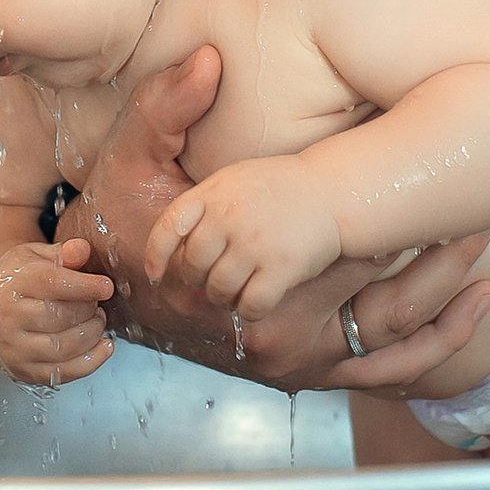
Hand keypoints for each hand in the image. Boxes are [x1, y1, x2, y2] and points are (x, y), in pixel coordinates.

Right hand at [0, 233, 113, 386]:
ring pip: (64, 347)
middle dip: (88, 310)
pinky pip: (64, 373)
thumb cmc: (21, 280)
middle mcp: (9, 318)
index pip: (52, 284)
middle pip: (60, 317)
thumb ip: (63, 252)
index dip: (85, 286)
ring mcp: (14, 347)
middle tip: (95, 303)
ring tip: (96, 320)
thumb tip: (81, 250)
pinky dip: (91, 361)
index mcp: (14, 284)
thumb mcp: (38, 256)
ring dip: (91, 334)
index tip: (106, 286)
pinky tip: (103, 345)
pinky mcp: (23, 370)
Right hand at [78, 50, 489, 391]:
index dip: (394, 205)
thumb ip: (166, 107)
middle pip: (386, 293)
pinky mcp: (311, 374)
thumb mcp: (128, 161)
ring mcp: (301, 360)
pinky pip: (388, 371)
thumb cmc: (120, 229)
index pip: (344, 241)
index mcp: (252, 280)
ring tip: (485, 248)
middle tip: (484, 207)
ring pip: (397, 335)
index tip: (436, 158)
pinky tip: (476, 303)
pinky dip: (437, 343)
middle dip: (438, 250)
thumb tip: (208, 60)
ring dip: (447, 294)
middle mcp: (283, 332)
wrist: (108, 297)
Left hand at [145, 158, 342, 312]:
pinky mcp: (281, 268)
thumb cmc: (281, 189)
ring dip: (224, 298)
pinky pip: (249, 306)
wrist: (333, 192)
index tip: (156, 275)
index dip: (156, 256)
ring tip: (238, 289)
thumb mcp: (235, 179)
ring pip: (218, 292)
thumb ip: (204, 206)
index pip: (168, 228)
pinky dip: (249, 310)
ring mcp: (254, 244)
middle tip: (216, 279)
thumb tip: (175, 248)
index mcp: (213, 193)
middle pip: (192, 268)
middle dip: (199, 281)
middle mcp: (229, 218)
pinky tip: (258, 300)